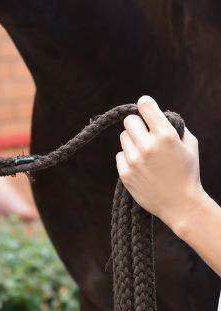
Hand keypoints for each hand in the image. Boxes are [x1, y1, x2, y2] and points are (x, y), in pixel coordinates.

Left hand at [116, 96, 204, 230]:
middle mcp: (148, 146)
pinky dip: (128, 158)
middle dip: (138, 125)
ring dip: (133, 141)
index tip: (147, 110)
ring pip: (123, 137)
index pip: (144, 105)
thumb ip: (175, 126)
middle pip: (129, 120)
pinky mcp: (125, 173)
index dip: (145, 105)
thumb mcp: (190, 145)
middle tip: (146, 134)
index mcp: (165, 136)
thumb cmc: (187, 173)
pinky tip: (141, 167)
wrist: (182, 205)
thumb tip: (158, 114)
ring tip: (146, 154)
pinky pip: (120, 155)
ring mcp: (134, 160)